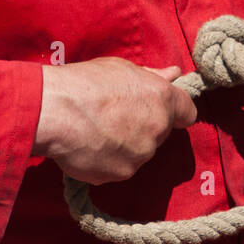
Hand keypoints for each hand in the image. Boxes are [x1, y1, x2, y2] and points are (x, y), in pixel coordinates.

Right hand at [34, 58, 196, 183]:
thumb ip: (151, 76)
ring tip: (96, 130)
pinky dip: (107, 161)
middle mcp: (157, 129)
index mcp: (162, 99)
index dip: (176, 112)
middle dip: (143, 127)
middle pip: (159, 133)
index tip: (161, 111)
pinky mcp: (121, 174)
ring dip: (125, 145)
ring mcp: (141, 155)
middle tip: (114, 116)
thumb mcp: (120, 69)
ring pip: (139, 152)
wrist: (55, 111)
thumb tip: (173, 74)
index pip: (188, 112)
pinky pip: (119, 168)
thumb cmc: (85, 83)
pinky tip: (89, 146)